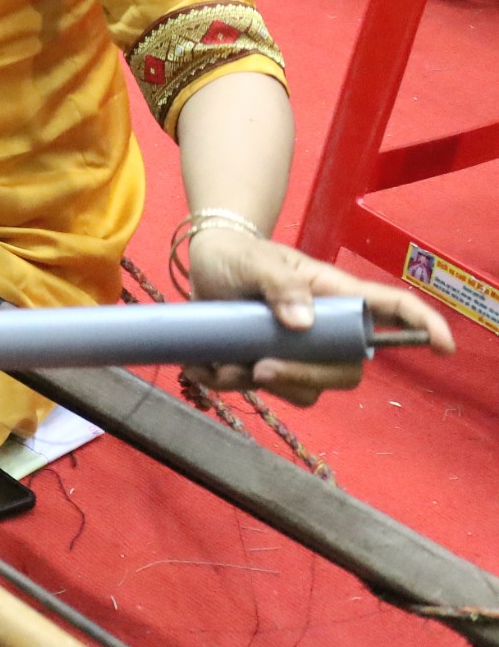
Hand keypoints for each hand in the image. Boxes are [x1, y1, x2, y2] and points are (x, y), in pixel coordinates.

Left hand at [181, 228, 454, 404]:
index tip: (442, 347)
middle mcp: (324, 328)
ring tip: (222, 365)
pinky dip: (232, 386)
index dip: (422, 325)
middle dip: (306, 378)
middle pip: (344, 370)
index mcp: (334, 295)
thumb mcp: (254, 261)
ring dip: (262, 386)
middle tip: (261, 369)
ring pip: (305, 389)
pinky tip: (204, 368)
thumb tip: (304, 323)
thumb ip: (278, 284)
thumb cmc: (238, 255)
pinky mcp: (268, 362)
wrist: (205, 264)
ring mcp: (298, 350)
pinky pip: (265, 390)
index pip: (391, 308)